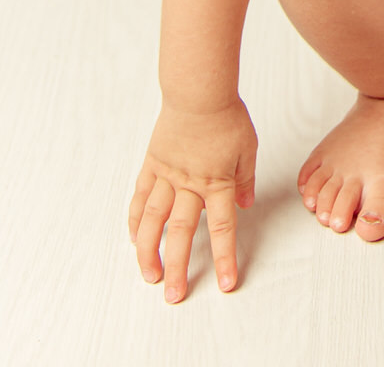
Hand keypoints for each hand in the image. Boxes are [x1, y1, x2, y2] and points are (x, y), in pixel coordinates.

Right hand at [128, 99, 258, 302]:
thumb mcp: (247, 147)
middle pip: (183, 233)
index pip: (222, 227)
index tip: (224, 283)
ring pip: (153, 221)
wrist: (198, 92)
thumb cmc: (226, 116)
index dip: (223, 257)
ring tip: (149, 276)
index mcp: (217, 182)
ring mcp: (167, 176)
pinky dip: (135, 219)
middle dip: (179, 267)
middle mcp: (190, 184)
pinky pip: (140, 197)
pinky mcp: (152, 165)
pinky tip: (133, 237)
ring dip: (149, 251)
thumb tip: (245, 204)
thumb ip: (245, 178)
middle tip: (174, 295)